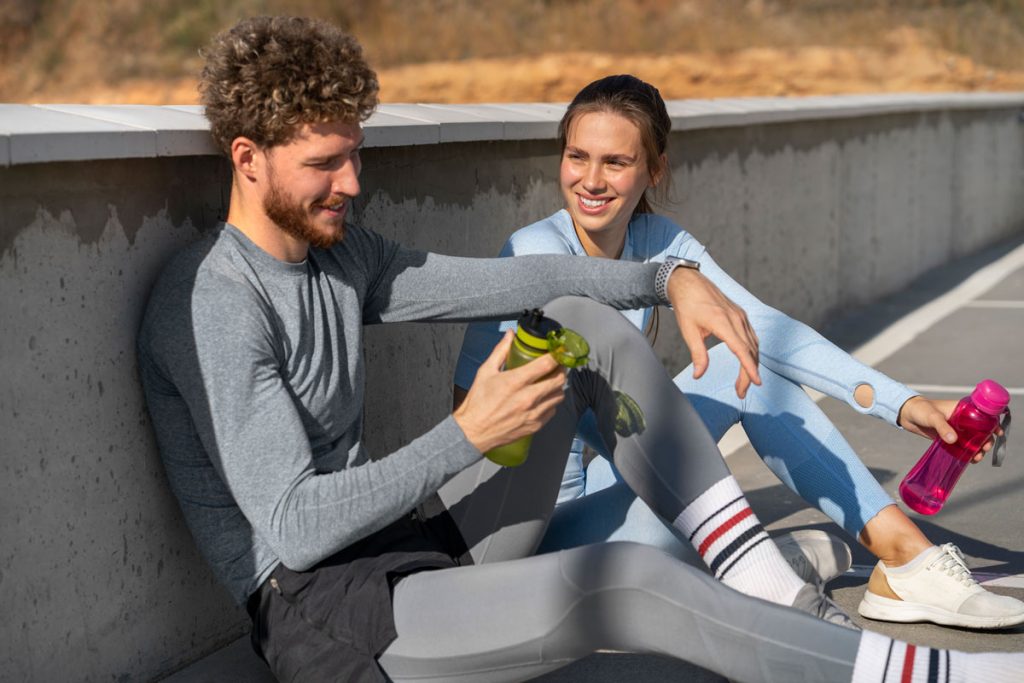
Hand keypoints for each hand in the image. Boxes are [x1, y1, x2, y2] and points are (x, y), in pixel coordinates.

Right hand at [453, 331, 567, 452]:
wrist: (474, 432)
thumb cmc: (478, 403)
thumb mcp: (486, 372)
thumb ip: (500, 351)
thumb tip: (510, 336)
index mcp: (515, 382)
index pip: (546, 364)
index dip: (557, 355)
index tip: (558, 352)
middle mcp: (528, 398)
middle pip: (559, 380)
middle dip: (561, 369)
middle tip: (557, 365)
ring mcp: (533, 413)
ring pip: (559, 395)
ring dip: (557, 386)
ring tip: (550, 382)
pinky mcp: (535, 425)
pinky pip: (553, 410)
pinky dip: (551, 402)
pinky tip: (543, 398)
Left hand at [667, 267, 760, 397]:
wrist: (688, 282)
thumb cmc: (687, 306)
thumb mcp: (688, 331)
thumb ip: (697, 354)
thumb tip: (699, 374)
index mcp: (723, 322)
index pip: (741, 349)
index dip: (749, 368)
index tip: (757, 382)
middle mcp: (736, 318)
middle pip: (750, 351)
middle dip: (748, 374)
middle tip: (741, 392)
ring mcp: (740, 315)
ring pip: (753, 344)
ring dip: (751, 364)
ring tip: (743, 383)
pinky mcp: (740, 314)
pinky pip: (751, 336)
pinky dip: (751, 352)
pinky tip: (747, 362)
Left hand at [898, 395, 1002, 463]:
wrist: (906, 414)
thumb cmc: (921, 410)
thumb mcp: (933, 417)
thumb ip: (942, 427)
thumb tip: (953, 440)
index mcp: (963, 409)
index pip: (984, 416)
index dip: (993, 424)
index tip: (998, 433)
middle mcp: (963, 419)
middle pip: (981, 431)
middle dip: (986, 441)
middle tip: (984, 449)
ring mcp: (956, 429)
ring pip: (973, 440)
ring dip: (978, 449)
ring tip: (977, 457)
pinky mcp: (948, 437)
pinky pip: (962, 445)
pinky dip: (967, 452)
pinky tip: (970, 460)